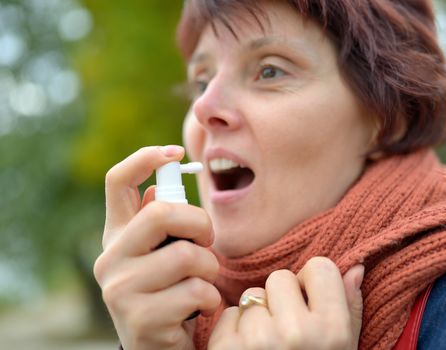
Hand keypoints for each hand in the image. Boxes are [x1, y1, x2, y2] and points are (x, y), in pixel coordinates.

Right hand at [93, 146, 221, 349]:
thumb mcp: (162, 255)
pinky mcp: (140, 319)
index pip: (118, 182)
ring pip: (188, 256)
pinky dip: (211, 298)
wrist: (160, 347)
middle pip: (161, 213)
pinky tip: (199, 309)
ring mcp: (120, 290)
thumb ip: (160, 225)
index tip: (176, 151)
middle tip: (207, 241)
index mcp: (118, 235)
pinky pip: (197, 291)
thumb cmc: (170, 291)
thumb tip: (159, 189)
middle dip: (200, 224)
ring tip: (202, 283)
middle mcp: (110, 258)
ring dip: (210, 269)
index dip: (145, 158)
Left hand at [208, 257, 363, 349]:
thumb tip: (355, 267)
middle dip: (281, 299)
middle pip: (281, 278)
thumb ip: (350, 308)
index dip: (312, 284)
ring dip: (257, 317)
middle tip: (286, 332)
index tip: (310, 304)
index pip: (320, 267)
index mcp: (332, 331)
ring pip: (252, 296)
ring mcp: (258, 342)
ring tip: (267, 348)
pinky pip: (228, 314)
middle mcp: (297, 333)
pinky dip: (234, 331)